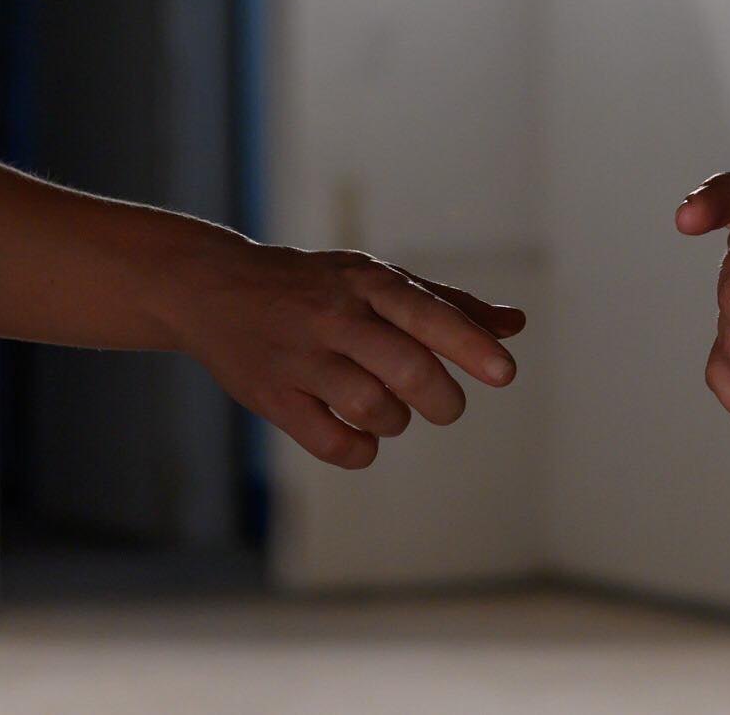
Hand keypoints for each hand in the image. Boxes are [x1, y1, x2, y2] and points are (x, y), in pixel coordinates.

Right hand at [170, 240, 525, 469]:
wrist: (215, 288)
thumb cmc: (316, 286)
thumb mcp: (377, 280)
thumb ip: (447, 305)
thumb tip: (515, 325)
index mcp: (367, 282)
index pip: (428, 313)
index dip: (470, 346)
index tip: (506, 374)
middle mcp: (335, 316)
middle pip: (407, 369)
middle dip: (442, 400)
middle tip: (445, 406)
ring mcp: (301, 358)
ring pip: (373, 408)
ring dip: (397, 422)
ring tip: (390, 411)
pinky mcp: (272, 396)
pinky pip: (332, 442)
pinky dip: (360, 450)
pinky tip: (362, 437)